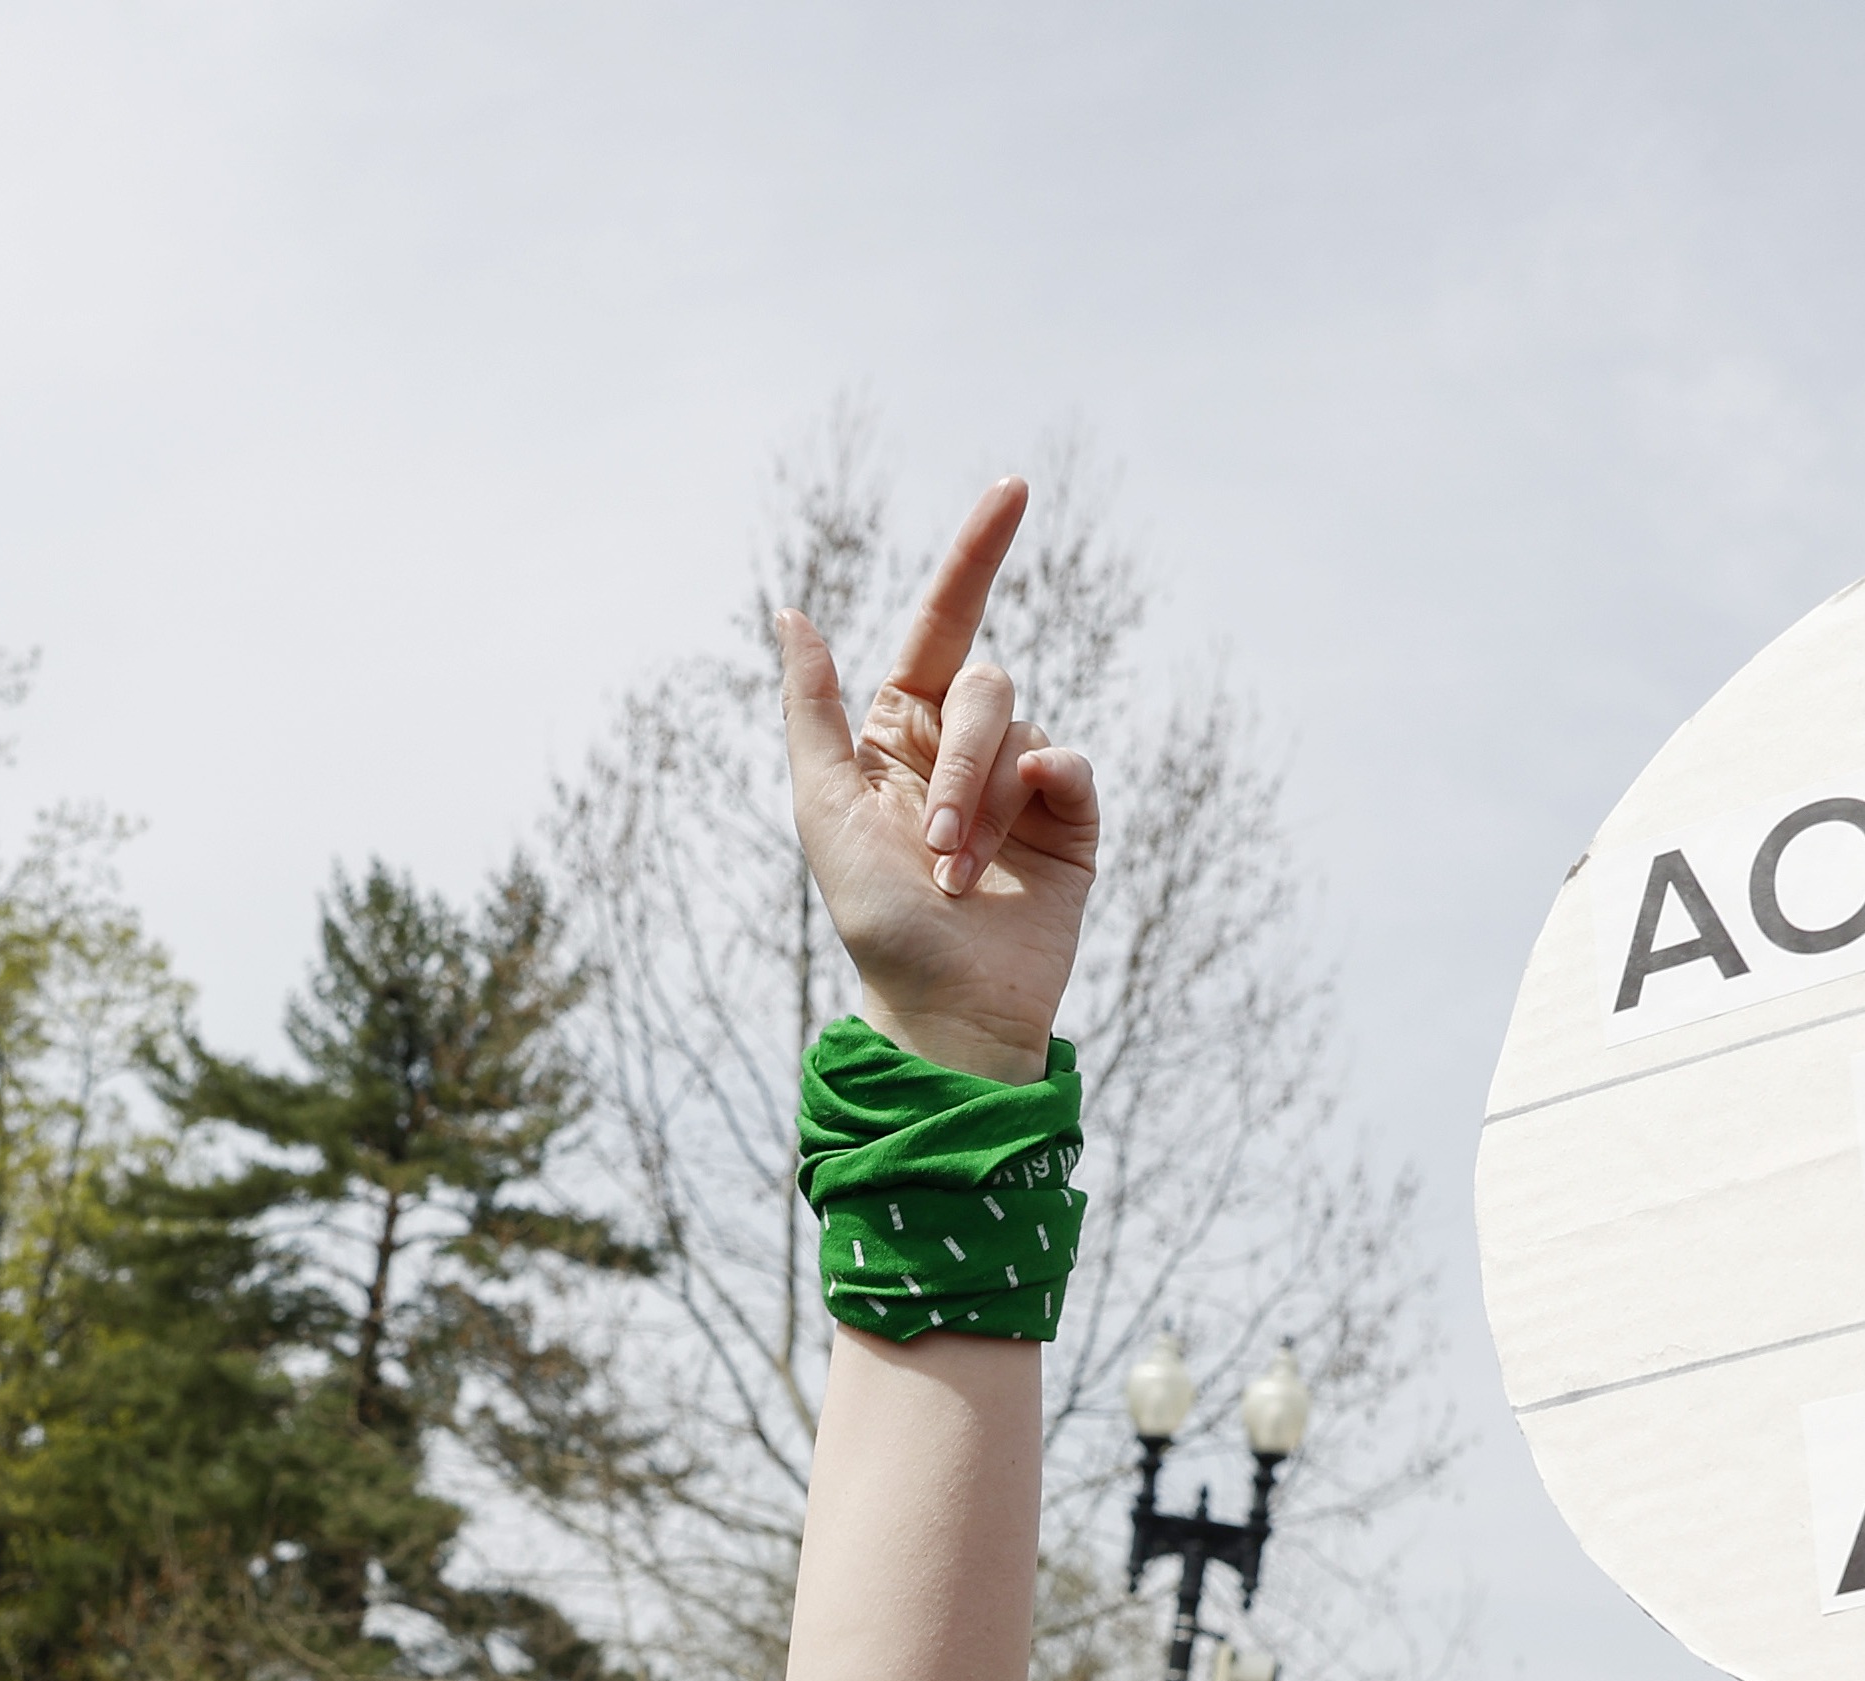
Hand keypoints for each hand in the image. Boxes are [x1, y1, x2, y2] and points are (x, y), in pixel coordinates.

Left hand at [778, 481, 1096, 1086]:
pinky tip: (1025, 848)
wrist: (946, 1007)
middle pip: (982, 686)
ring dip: (982, 806)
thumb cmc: (876, 919)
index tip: (1015, 488)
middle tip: (937, 848)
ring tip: (961, 877)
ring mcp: (1024, 782)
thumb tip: (792, 612)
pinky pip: (1072, 765)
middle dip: (958, 763)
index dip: (976, 554)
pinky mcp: (1073, 820)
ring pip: (1021, 731)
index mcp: (901, 730)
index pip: (943, 622)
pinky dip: (1046, 796)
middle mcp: (965, 745)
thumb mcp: (823, 808)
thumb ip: (811, 708)